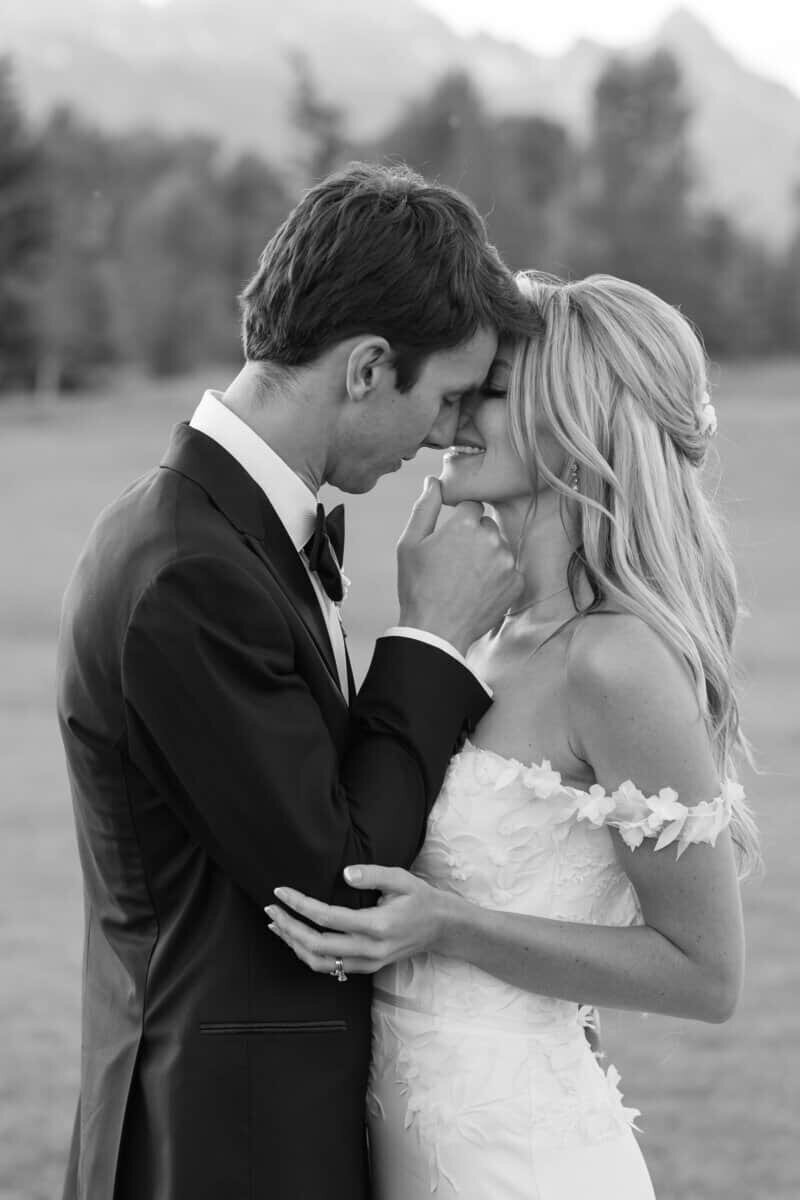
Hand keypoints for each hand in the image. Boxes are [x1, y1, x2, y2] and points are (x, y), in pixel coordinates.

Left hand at [264, 865, 453, 975]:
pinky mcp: (367, 967)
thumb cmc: (421, 899)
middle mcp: (370, 949)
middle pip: (316, 946)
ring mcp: (368, 962)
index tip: (281, 892)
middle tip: (271, 909)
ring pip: (319, 963)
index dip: (299, 905)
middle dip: (288, 927)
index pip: (327, 918)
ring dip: (293, 945)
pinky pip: (330, 967)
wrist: (442, 928)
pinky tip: (297, 939)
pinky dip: (308, 955)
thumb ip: (373, 874)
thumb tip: (344, 874)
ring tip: (276, 925)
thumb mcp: (401, 879)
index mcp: (377, 925)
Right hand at [397, 477, 522, 654]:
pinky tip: (479, 590)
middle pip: (487, 526)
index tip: (450, 541)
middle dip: (475, 538)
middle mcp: (491, 538)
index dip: (460, 522)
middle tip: (455, 563)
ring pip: (500, 548)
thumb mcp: (410, 543)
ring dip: (488, 558)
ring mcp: (507, 561)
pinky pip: (510, 570)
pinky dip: (498, 578)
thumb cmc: (418, 587)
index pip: (472, 506)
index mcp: (465, 524)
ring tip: (466, 580)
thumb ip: (424, 507)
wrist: (436, 631)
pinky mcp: (517, 582)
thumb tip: (433, 481)